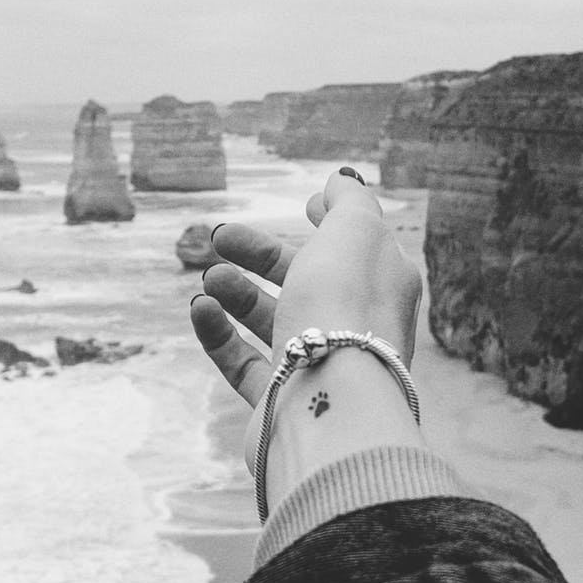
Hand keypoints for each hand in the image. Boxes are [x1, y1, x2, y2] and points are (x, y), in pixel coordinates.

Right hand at [190, 169, 423, 408]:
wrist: (332, 400)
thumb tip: (340, 181)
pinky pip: (245, 364)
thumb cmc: (345, 308)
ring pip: (274, 322)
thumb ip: (349, 200)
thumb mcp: (354, 231)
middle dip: (261, 255)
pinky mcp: (284, 401)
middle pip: (305, 282)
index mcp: (383, 286)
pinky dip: (220, 335)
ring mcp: (320, 366)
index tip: (304, 205)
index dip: (332, 223)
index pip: (357, 249)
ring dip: (237, 294)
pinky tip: (200, 310)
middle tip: (220, 237)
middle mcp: (355, 327)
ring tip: (209, 280)